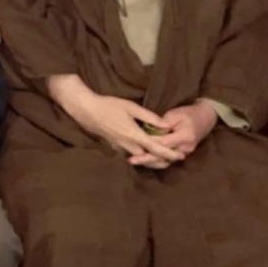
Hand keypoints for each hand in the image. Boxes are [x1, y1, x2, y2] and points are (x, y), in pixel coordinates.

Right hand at [47, 74, 183, 167]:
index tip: (180, 156)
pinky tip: (145, 153)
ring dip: (152, 160)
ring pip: (139, 159)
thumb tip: (166, 125)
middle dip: (163, 160)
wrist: (87, 110)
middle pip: (149, 158)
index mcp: (134, 135)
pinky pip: (130, 155)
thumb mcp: (131, 107)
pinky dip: (141, 157)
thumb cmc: (109, 105)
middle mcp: (127, 145)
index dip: (169, 153)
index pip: (156, 148)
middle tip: (176, 159)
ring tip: (164, 159)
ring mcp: (119, 148)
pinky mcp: (114, 147)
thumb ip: (149, 116)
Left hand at [129, 101, 217, 166]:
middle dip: (147, 159)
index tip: (134, 146)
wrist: (206, 118)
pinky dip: (157, 159)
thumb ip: (162, 123)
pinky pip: (168, 158)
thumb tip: (149, 130)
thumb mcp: (175, 114)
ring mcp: (186, 152)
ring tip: (135, 161)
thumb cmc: (189, 113)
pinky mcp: (183, 153)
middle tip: (131, 160)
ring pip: (166, 160)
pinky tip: (145, 159)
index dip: (148, 145)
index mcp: (185, 137)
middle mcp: (186, 148)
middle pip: (164, 156)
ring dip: (151, 161)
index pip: (163, 143)